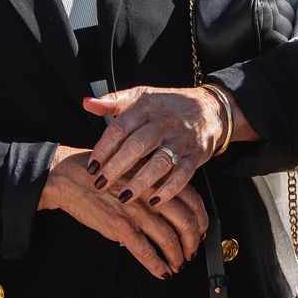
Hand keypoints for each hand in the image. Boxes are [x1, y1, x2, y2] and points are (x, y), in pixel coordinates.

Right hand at [38, 145, 207, 278]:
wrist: (70, 177)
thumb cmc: (102, 172)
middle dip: (193, 242)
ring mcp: (137, 210)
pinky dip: (157, 265)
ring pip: (169, 238)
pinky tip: (161, 271)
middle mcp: (151, 193)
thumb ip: (156, 183)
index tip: (201, 231)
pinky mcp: (120, 226)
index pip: (194, 200)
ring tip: (177, 264)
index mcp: (157, 178)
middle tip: (191, 252)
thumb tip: (172, 204)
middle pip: (187, 221)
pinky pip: (145, 251)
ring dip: (177, 256)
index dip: (202, 220)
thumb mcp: (136, 168)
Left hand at [84, 85, 248, 207]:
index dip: (104, 148)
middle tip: (100, 184)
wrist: (210, 108)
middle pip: (138, 145)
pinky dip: (170, 189)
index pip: (120, 128)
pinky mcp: (196, 154)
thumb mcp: (140, 96)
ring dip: (141, 181)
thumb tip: (87, 103)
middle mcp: (164, 122)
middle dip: (117, 166)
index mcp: (146, 106)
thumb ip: (112, 102)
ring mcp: (181, 139)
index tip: (91, 166)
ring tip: (124, 197)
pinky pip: (183, 174)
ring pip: (160, 161)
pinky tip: (155, 202)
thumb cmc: (168, 105)